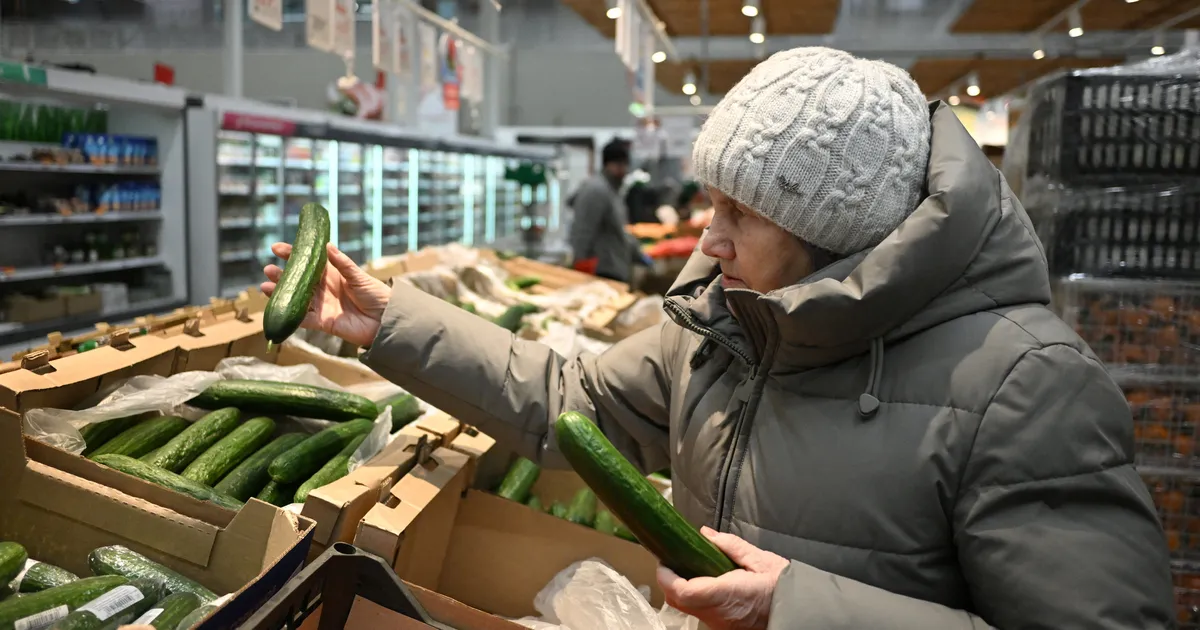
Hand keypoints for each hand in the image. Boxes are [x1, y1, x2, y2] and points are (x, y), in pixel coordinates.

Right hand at [261, 242, 390, 346]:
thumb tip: (326, 246)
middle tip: (268, 268)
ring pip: (296, 299)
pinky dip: (291, 315)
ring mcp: (322, 306)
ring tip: (264, 286)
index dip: (293, 255)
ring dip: (280, 293)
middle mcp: (324, 289)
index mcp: (332, 275)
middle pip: (298, 281)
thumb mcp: (359, 276)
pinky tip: (276, 308)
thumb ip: (342, 263)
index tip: (276, 248)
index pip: (308, 262)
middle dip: (282, 275)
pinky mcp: (323, 322)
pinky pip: (303, 319)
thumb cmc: (376, 294)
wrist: (386, 320)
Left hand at [657, 527, 789, 629]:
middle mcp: (719, 614)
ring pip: (687, 609)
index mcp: (726, 594)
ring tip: (686, 567)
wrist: (800, 611)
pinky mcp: (724, 626)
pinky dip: (693, 597)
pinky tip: (702, 581)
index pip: (683, 592)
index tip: (665, 560)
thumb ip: (730, 545)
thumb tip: (705, 534)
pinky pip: (700, 612)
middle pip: (678, 602)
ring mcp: (720, 623)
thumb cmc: (783, 586)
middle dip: (668, 581)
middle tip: (672, 560)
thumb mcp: (760, 559)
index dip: (666, 576)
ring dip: (679, 589)